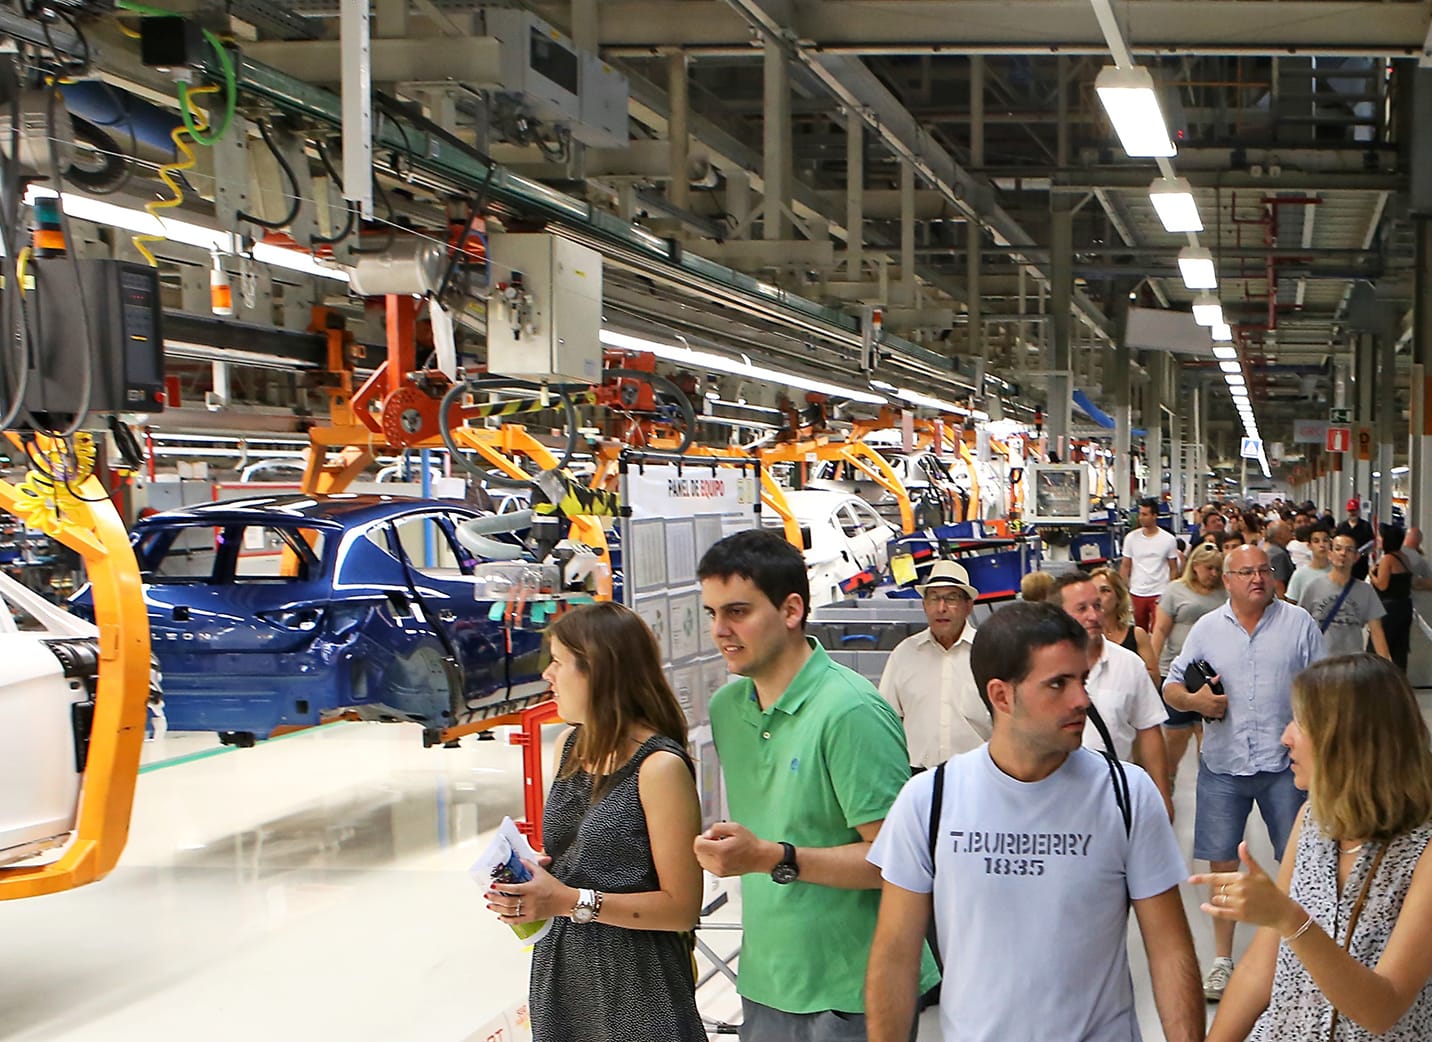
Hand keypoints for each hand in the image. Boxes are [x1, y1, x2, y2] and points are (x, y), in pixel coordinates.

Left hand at [485, 855, 573, 924]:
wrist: (565, 901)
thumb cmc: (554, 887)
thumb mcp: (542, 873)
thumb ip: (530, 865)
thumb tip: (520, 859)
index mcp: (531, 889)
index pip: (513, 889)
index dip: (501, 888)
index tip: (493, 885)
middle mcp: (529, 901)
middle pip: (508, 902)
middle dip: (495, 899)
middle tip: (487, 896)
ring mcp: (530, 911)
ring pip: (510, 912)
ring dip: (497, 909)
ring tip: (489, 906)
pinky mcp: (532, 918)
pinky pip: (516, 921)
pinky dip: (507, 920)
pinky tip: (500, 917)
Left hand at [693, 821, 780, 877]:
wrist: (759, 857)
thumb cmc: (749, 843)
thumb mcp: (735, 827)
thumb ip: (717, 827)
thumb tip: (707, 834)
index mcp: (721, 851)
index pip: (698, 846)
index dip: (701, 838)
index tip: (708, 836)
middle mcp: (719, 863)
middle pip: (698, 854)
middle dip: (703, 845)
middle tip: (715, 840)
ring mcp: (719, 870)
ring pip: (701, 861)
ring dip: (705, 853)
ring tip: (718, 848)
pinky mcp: (720, 874)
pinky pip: (707, 866)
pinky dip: (709, 859)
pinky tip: (719, 854)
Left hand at [1189, 842, 1304, 934]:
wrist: (1282, 911)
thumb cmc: (1271, 890)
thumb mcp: (1259, 872)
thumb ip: (1248, 858)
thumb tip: (1242, 844)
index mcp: (1241, 878)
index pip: (1216, 878)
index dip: (1202, 879)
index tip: (1190, 880)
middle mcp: (1238, 891)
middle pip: (1217, 889)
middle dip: (1219, 889)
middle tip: (1231, 891)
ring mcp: (1239, 904)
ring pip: (1217, 899)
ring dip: (1218, 899)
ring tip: (1232, 899)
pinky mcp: (1240, 916)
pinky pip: (1220, 912)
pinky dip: (1210, 910)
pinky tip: (1204, 907)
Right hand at [1190, 679, 1227, 719]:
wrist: (1191, 702)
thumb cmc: (1198, 694)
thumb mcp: (1206, 686)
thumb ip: (1213, 681)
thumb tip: (1218, 676)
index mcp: (1214, 698)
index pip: (1225, 698)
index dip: (1224, 696)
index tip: (1222, 696)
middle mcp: (1214, 705)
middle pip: (1225, 704)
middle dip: (1224, 702)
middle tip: (1222, 700)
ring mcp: (1213, 711)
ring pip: (1223, 710)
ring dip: (1223, 707)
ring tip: (1221, 705)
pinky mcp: (1211, 714)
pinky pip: (1220, 715)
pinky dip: (1220, 713)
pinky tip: (1218, 710)